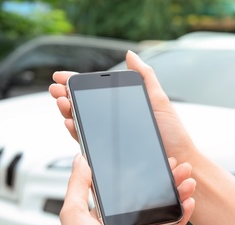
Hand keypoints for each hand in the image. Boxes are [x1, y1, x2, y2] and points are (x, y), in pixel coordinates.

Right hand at [49, 51, 198, 163]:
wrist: (178, 160)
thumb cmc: (172, 132)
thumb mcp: (158, 99)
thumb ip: (144, 77)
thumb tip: (130, 54)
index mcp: (121, 106)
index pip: (94, 92)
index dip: (75, 84)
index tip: (60, 77)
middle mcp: (113, 120)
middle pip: (83, 106)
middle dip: (66, 96)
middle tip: (56, 90)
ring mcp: (109, 136)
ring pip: (82, 122)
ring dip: (68, 111)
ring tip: (62, 102)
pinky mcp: (109, 152)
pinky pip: (88, 141)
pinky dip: (75, 131)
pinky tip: (70, 123)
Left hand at [60, 154, 195, 224]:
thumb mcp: (74, 214)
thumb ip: (78, 186)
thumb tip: (80, 160)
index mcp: (107, 216)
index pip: (129, 190)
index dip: (143, 175)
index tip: (155, 162)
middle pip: (150, 199)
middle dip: (166, 181)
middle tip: (178, 167)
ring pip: (163, 212)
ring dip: (178, 196)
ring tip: (187, 181)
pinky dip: (183, 218)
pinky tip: (189, 203)